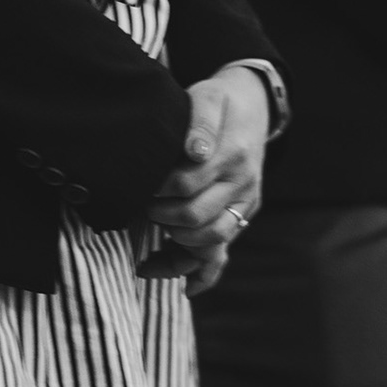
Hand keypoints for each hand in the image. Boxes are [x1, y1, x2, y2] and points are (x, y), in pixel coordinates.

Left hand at [141, 64, 268, 294]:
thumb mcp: (208, 97)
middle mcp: (242, 184)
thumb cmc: (219, 102)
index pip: (185, 183)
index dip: (154, 189)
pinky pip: (224, 253)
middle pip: (197, 217)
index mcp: (232, 156)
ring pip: (213, 242)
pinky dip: (203, 274)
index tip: (133, 185)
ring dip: (178, 248)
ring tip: (150, 250)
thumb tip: (193, 152)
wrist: (254, 108)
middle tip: (138, 208)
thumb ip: (200, 121)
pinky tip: (185, 288)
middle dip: (162, 218)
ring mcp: (245, 204)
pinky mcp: (243, 216)